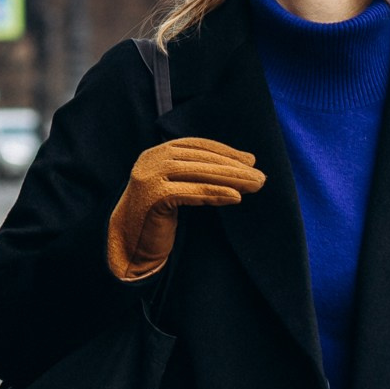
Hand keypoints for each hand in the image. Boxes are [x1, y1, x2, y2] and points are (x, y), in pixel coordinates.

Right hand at [108, 137, 262, 280]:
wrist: (128, 243)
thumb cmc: (157, 216)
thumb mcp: (177, 187)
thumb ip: (198, 173)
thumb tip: (246, 160)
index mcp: (157, 152)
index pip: (197, 145)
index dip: (226, 152)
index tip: (251, 161)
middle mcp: (152, 159)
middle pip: (201, 159)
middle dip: (234, 167)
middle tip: (261, 177)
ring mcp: (150, 176)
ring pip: (198, 173)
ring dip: (231, 179)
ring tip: (255, 186)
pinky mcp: (153, 196)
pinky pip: (191, 192)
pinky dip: (215, 193)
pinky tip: (235, 197)